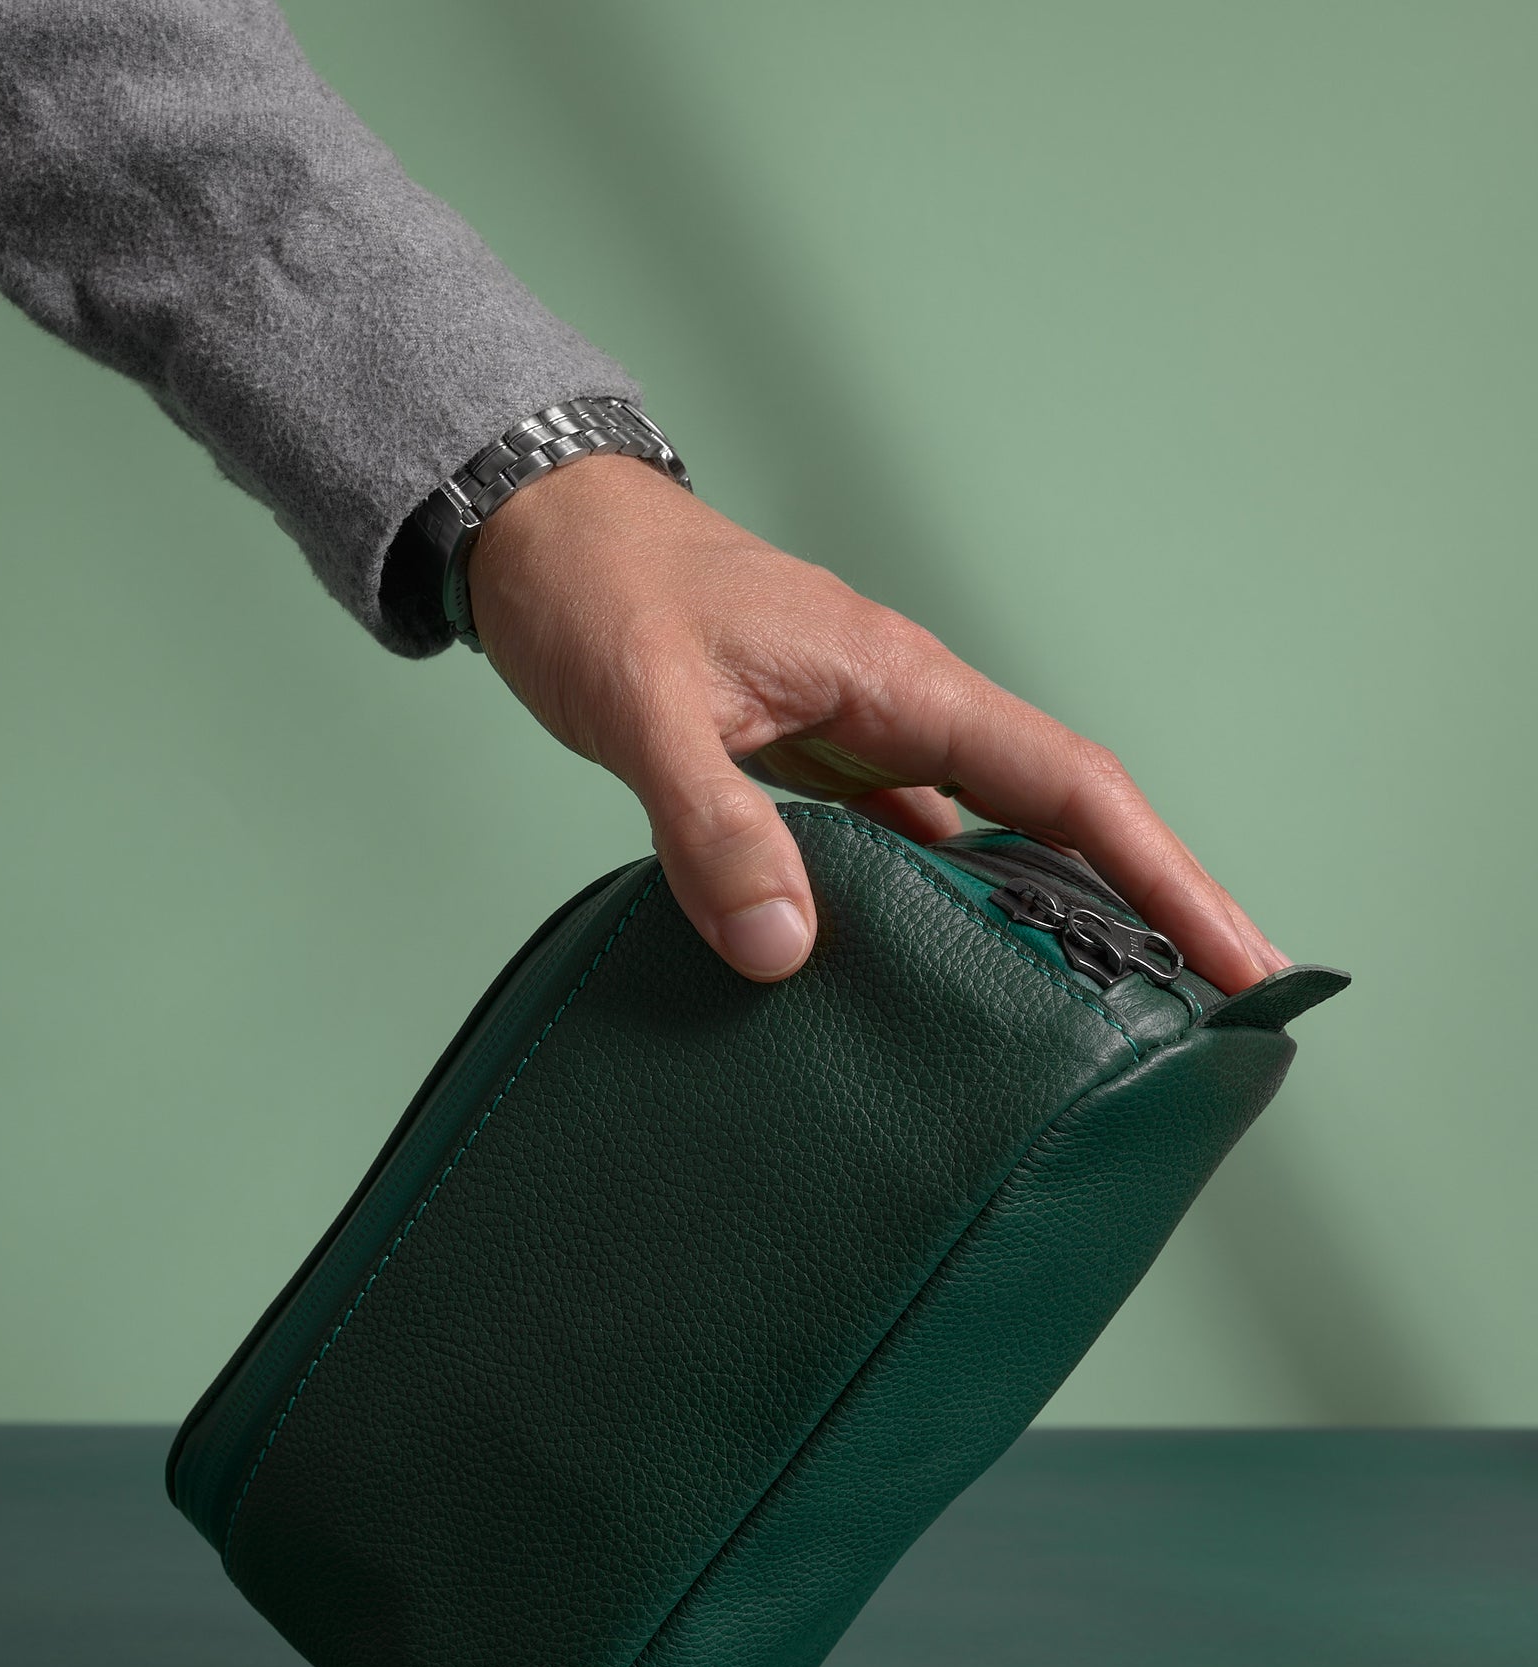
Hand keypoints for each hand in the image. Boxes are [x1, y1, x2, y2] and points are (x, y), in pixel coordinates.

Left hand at [467, 454, 1287, 992]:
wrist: (542, 537)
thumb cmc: (600, 592)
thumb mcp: (647, 709)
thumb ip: (714, 826)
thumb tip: (784, 946)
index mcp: (899, 680)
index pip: (1070, 783)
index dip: (1165, 874)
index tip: (1238, 955)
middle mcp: (905, 708)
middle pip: (1064, 815)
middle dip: (1153, 905)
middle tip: (1221, 1014)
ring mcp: (868, 737)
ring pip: (996, 835)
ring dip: (1063, 910)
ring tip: (1120, 1011)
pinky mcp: (823, 763)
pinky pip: (920, 844)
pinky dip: (960, 904)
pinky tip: (962, 968)